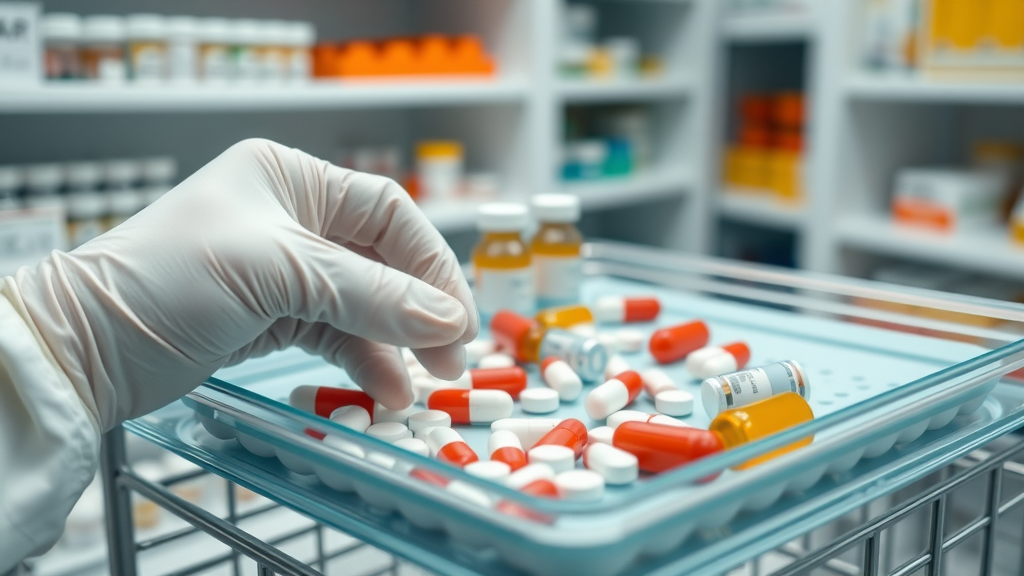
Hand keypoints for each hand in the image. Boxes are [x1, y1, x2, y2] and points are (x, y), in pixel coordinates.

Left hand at [9, 139, 477, 429]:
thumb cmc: (167, 280)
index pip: (388, 213)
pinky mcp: (273, 318)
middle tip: (452, 358)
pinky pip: (338, 334)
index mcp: (292, 179)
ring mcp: (284, 271)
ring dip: (396, 344)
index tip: (456, 318)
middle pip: (383, 262)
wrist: (88, 347)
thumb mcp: (279, 274)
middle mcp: (293, 219)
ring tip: (419, 388)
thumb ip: (371, 295)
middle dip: (419, 310)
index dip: (430, 264)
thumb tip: (449, 320)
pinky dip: (363, 362)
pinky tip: (382, 390)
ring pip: (364, 305)